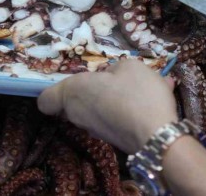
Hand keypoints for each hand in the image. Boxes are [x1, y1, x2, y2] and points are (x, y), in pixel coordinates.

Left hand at [37, 59, 176, 153]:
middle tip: (116, 78)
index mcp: (73, 92)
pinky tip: (159, 94)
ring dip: (116, 97)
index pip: (45, 100)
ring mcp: (95, 130)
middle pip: (74, 102)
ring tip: (147, 83)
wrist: (158, 137)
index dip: (53, 91)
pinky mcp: (114, 140)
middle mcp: (78, 114)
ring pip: (98, 109)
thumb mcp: (129, 66)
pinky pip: (117, 117)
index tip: (72, 82)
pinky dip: (131, 108)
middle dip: (92, 90)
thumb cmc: (137, 93)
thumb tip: (110, 76)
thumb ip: (113, 69)